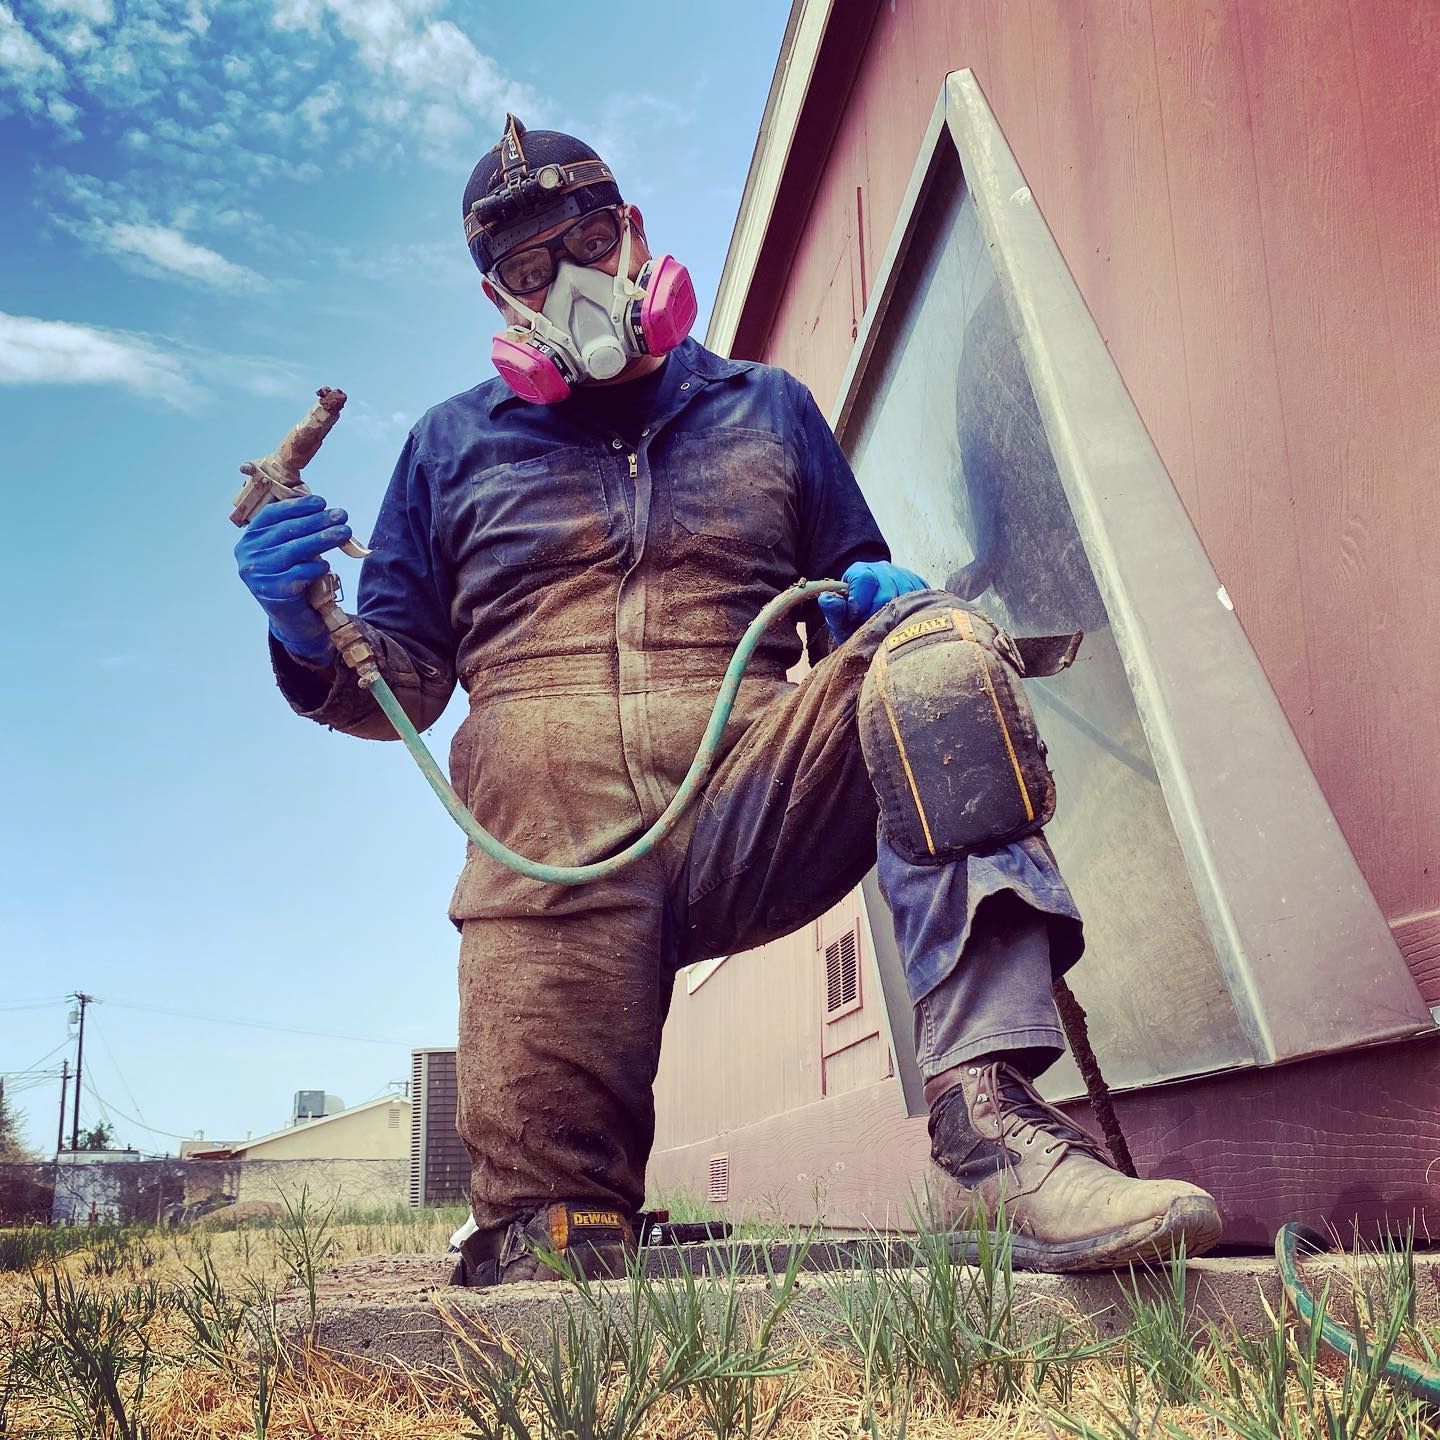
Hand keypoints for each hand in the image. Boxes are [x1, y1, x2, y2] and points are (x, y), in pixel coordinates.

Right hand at [234, 494, 353, 662]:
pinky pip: (298, 574)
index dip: (297, 506)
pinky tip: (327, 565)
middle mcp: (248, 555)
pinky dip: (315, 568)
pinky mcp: (272, 592)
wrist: (291, 619)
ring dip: (323, 539)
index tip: (321, 501)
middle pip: (286, 531)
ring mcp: (257, 575)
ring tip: (345, 533)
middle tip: (342, 515)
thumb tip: (328, 510)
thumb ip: (301, 531)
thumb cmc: (293, 577)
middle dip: (318, 521)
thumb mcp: (292, 550)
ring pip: (294, 551)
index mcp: (249, 539)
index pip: (271, 515)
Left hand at [817, 560, 929, 643]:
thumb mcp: (840, 617)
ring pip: (906, 598)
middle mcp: (885, 569)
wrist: (876, 613)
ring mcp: (906, 576)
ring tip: (885, 627)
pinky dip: (911, 615)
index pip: (865, 578)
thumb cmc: (855, 618)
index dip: (859, 602)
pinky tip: (901, 623)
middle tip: (871, 627)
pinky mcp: (921, 586)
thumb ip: (833, 610)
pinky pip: (921, 601)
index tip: (855, 617)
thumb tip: (827, 598)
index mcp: (861, 570)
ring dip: (895, 617)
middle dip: (877, 614)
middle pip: (887, 592)